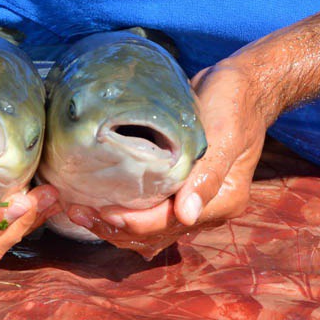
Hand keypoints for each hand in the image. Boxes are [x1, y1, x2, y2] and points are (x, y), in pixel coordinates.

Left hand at [66, 58, 273, 257]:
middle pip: (155, 234)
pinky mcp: (177, 187)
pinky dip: (123, 213)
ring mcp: (191, 200)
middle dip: (115, 228)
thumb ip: (207, 175)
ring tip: (78, 210)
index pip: (171, 223)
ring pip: (148, 229)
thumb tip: (187, 216)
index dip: (136, 222)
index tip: (104, 210)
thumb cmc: (234, 104)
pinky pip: (148, 212)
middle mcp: (206, 209)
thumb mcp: (225, 133)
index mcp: (222, 201)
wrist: (242, 85)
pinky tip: (96, 202)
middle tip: (77, 211)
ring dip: (114, 226)